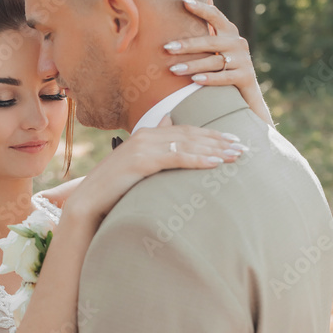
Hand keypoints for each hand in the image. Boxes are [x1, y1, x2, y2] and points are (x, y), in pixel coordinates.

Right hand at [66, 114, 247, 224]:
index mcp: (146, 134)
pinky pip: (176, 157)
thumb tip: (169, 137)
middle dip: (219, 140)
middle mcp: (146, 135)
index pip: (186, 130)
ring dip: (215, 148)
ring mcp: (142, 146)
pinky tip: (216, 163)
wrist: (88, 202)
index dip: (211, 134)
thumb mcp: (137, 168)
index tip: (233, 140)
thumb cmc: (114, 189)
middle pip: (191, 135)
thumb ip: (155, 153)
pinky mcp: (141, 160)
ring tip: (236, 154)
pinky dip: (198, 159)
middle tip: (243, 146)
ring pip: (187, 144)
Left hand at [163, 0, 257, 94]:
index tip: (184, 2)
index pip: (215, 16)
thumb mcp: (216, 50)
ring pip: (215, 61)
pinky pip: (225, 77)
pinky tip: (195, 80)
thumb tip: (182, 8)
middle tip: (167, 48)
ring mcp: (243, 60)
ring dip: (193, 65)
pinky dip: (210, 78)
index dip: (201, 8)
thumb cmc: (224, 67)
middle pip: (210, 42)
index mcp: (229, 32)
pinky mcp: (245, 77)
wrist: (247, 92)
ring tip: (174, 70)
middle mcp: (237, 43)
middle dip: (187, 44)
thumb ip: (204, 35)